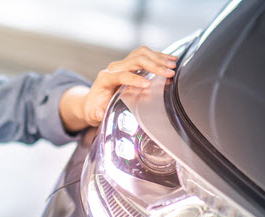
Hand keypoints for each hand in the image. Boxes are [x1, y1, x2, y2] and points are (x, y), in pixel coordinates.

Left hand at [59, 46, 177, 131]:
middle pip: (135, 60)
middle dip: (153, 66)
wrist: (92, 101)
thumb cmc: (94, 109)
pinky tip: (170, 59)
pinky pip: (143, 55)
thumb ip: (96, 114)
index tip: (148, 84)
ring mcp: (121, 65)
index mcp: (104, 79)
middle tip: (169, 73)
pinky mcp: (128, 64)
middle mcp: (113, 68)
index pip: (121, 75)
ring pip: (141, 54)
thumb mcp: (92, 115)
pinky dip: (158, 56)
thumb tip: (99, 113)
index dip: (134, 79)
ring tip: (172, 65)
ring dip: (158, 58)